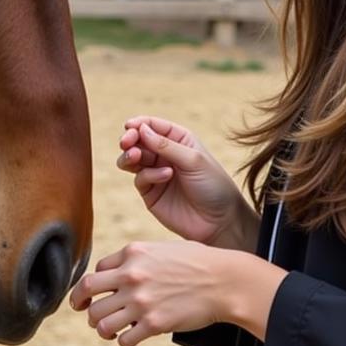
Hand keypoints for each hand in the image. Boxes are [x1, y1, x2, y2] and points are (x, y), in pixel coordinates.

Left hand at [69, 240, 286, 345]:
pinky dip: (123, 341)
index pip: (96, 270)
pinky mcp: (153, 324)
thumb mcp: (162, 249)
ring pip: (99, 320)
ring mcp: (140, 301)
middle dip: (82, 304)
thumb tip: (118, 271)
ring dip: (101, 328)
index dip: (95, 284)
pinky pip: (123, 340)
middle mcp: (131, 275)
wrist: (224, 281)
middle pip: (87, 292)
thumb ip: (138, 258)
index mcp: (132, 253)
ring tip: (109, 330)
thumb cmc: (198, 262)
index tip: (96, 294)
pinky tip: (130, 338)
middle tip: (84, 312)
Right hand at [119, 116, 257, 249]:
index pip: (153, 126)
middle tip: (126, 142)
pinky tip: (165, 176)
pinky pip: (140, 179)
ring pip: (132, 159)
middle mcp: (165, 155)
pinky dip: (148, 175)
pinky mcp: (150, 193)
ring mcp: (156, 174)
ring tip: (135, 156)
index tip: (129, 126)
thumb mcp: (193, 160)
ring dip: (129, 155)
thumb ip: (166, 145)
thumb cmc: (214, 186)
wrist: (220, 221)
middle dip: (130, 139)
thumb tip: (141, 129)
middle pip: (138, 141)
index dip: (139, 124)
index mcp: (179, 140)